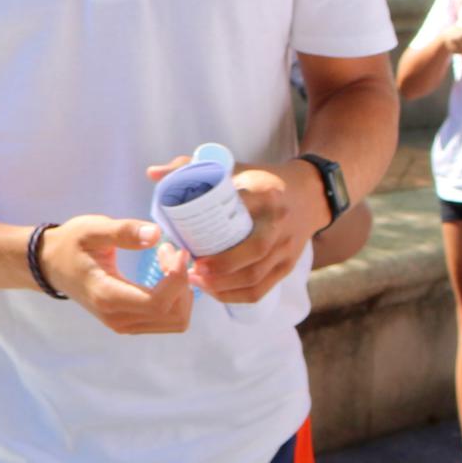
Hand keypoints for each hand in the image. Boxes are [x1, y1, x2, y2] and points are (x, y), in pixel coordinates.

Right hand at [45, 213, 193, 334]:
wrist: (51, 264)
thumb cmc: (71, 244)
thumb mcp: (93, 229)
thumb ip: (124, 231)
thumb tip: (156, 234)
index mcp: (108, 296)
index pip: (159, 303)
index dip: (178, 278)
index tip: (176, 249)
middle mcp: (117, 318)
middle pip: (174, 316)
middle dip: (182, 282)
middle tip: (169, 251)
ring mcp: (124, 324)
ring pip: (175, 320)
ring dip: (181, 290)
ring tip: (166, 261)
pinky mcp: (129, 323)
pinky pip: (167, 319)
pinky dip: (175, 298)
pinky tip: (164, 274)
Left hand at [164, 161, 322, 304]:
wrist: (309, 193)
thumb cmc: (261, 180)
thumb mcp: (232, 167)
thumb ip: (191, 167)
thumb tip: (152, 174)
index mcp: (264, 195)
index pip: (241, 216)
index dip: (216, 238)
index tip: (189, 247)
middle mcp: (279, 223)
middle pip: (252, 255)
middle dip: (219, 269)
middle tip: (190, 271)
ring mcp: (286, 248)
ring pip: (255, 277)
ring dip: (223, 286)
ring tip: (197, 282)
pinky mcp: (288, 266)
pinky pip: (261, 289)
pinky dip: (235, 295)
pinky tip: (215, 291)